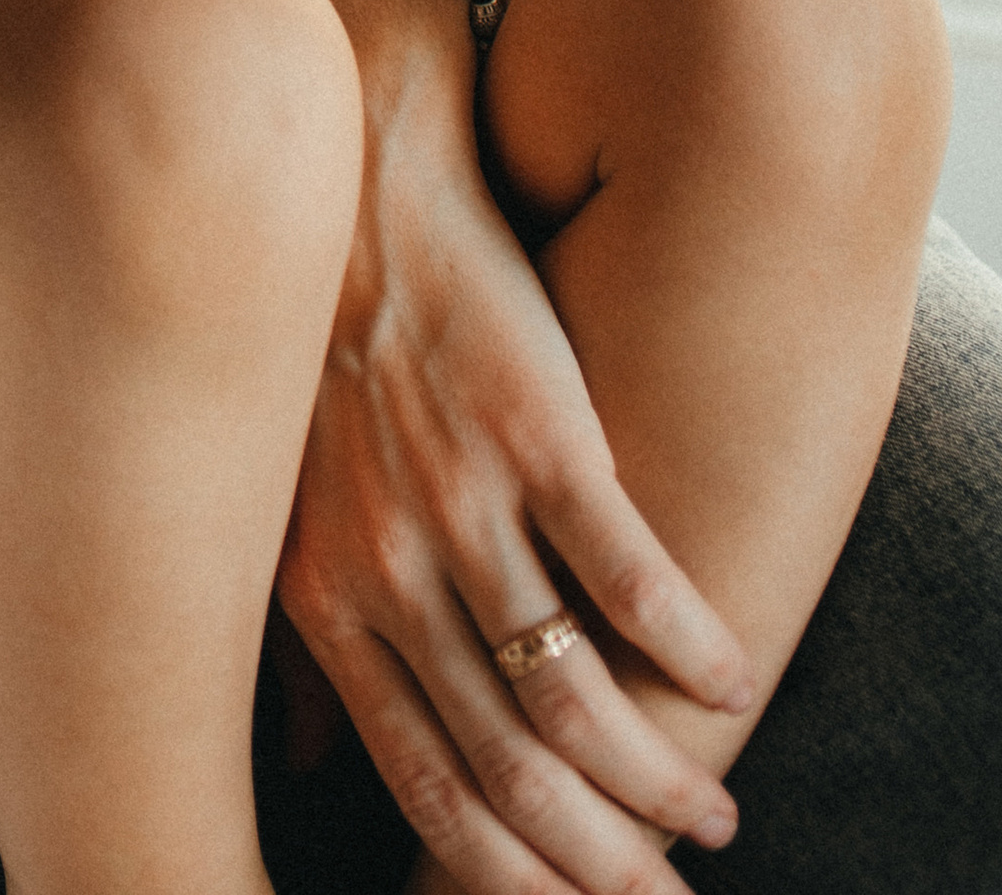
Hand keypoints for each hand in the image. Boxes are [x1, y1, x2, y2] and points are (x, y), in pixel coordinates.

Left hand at [278, 0, 753, 889]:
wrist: (349, 177)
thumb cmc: (309, 343)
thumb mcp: (273, 499)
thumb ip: (299, 642)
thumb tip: (312, 758)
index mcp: (327, 598)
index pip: (428, 791)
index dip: (511, 875)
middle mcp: (394, 567)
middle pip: (514, 771)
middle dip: (599, 859)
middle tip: (660, 890)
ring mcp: (468, 499)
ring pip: (577, 692)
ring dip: (658, 774)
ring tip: (709, 812)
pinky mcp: (542, 429)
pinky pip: (632, 570)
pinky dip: (691, 641)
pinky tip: (728, 675)